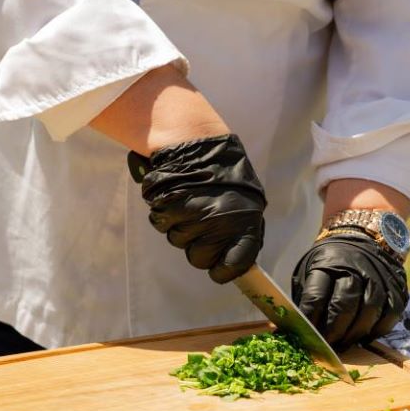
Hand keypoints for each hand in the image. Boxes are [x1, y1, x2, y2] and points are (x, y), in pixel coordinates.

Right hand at [129, 134, 265, 282]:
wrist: (195, 140)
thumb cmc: (223, 172)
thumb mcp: (247, 201)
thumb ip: (242, 231)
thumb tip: (239, 260)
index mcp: (245, 222)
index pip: (236, 264)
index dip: (225, 270)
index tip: (219, 268)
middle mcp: (219, 223)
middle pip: (200, 259)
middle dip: (198, 246)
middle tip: (201, 223)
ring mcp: (192, 216)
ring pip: (178, 241)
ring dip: (180, 226)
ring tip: (189, 201)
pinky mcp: (168, 207)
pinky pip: (162, 225)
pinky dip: (165, 214)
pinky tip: (175, 197)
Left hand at [291, 232, 408, 350]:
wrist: (363, 240)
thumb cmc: (330, 265)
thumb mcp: (310, 271)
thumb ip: (305, 299)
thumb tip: (292, 331)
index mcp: (327, 263)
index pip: (316, 296)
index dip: (311, 321)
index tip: (307, 337)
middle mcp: (355, 267)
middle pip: (344, 306)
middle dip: (334, 332)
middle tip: (327, 346)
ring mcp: (379, 277)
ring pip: (369, 311)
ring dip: (354, 334)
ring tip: (344, 344)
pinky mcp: (396, 288)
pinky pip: (389, 315)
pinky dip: (376, 330)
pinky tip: (364, 336)